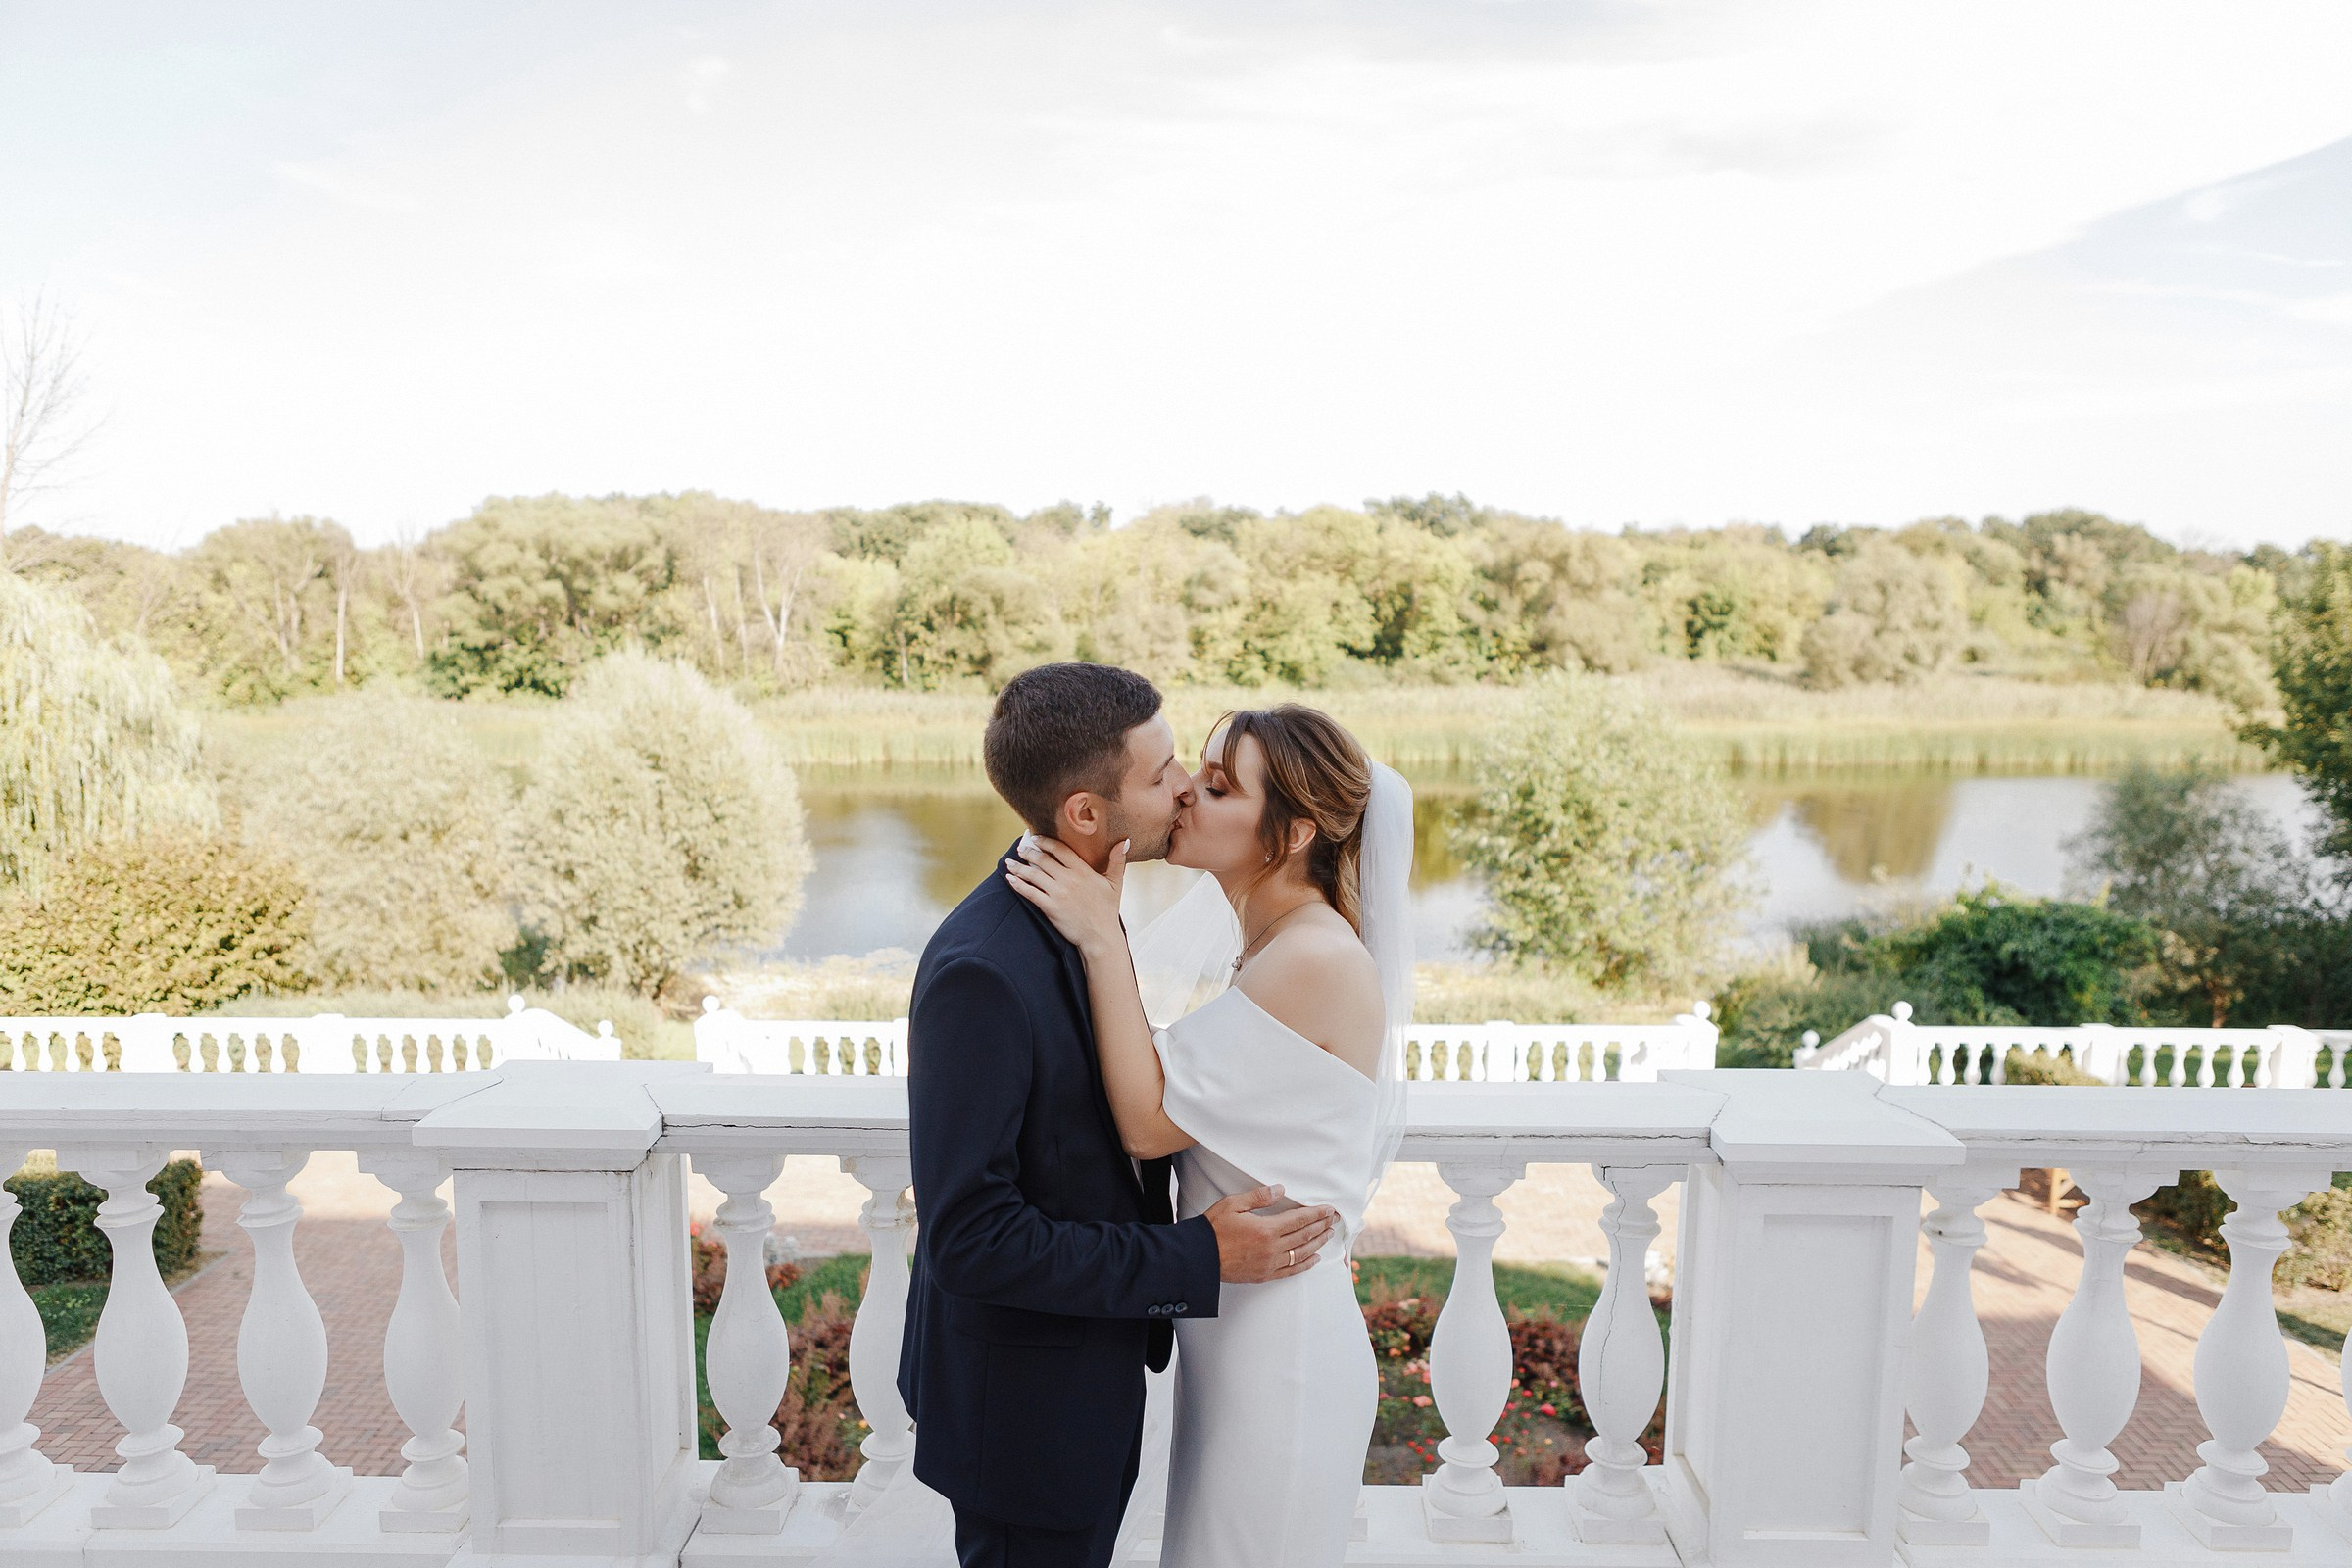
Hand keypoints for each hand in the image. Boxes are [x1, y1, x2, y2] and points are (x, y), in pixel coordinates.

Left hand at [1004, 834, 1127, 957]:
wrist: (1100, 936)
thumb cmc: (1107, 910)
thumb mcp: (1115, 883)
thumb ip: (1117, 861)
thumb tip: (1124, 841)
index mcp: (1083, 871)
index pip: (1060, 850)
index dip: (1046, 842)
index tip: (1036, 838)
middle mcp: (1068, 879)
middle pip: (1043, 860)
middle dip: (1029, 852)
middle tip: (1020, 848)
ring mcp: (1058, 893)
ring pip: (1034, 875)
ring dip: (1019, 867)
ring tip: (1010, 862)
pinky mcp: (1050, 908)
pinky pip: (1030, 893)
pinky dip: (1018, 884)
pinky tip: (1011, 879)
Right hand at [1205, 1184, 1338, 1283]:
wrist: (1199, 1257)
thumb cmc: (1213, 1229)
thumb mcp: (1233, 1204)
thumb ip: (1258, 1197)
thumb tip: (1279, 1189)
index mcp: (1266, 1229)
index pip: (1299, 1220)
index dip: (1316, 1214)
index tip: (1328, 1209)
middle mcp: (1272, 1249)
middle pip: (1304, 1236)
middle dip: (1320, 1226)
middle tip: (1333, 1220)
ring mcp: (1269, 1264)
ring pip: (1302, 1253)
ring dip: (1318, 1243)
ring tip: (1328, 1235)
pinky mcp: (1264, 1275)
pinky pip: (1291, 1271)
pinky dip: (1305, 1265)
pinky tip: (1315, 1259)